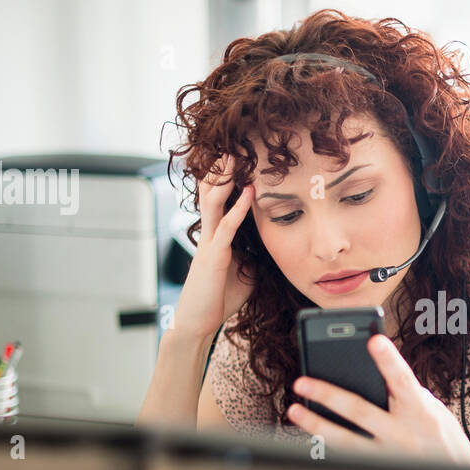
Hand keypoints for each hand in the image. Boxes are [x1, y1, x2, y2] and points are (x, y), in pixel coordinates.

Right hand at [170, 154, 255, 340]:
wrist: (198, 323)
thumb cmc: (219, 299)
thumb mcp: (244, 274)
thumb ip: (254, 257)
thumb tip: (271, 249)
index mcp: (216, 238)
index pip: (220, 202)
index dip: (226, 182)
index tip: (237, 162)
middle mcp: (210, 235)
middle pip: (211, 194)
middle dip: (219, 171)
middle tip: (230, 147)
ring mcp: (210, 244)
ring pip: (213, 204)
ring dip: (223, 180)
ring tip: (232, 157)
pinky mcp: (214, 257)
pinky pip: (227, 227)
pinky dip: (238, 208)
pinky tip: (248, 192)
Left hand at [286, 334, 469, 467]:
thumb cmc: (443, 439)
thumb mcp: (434, 411)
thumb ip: (407, 394)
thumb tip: (374, 376)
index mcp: (420, 413)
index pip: (404, 381)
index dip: (389, 360)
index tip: (374, 340)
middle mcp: (403, 435)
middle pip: (361, 410)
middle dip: (328, 395)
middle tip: (302, 382)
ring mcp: (388, 456)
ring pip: (346, 440)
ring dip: (316, 424)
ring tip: (295, 410)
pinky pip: (347, 457)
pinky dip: (326, 446)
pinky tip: (309, 434)